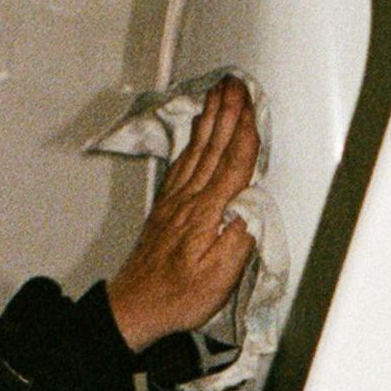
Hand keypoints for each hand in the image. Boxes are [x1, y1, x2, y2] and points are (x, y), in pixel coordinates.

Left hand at [107, 76, 259, 351]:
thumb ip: (238, 239)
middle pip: (213, 147)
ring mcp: (176, 201)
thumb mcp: (221, 277)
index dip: (244, 133)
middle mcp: (190, 199)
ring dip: (210, 120)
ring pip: (197, 150)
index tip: (252, 106)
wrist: (137, 306)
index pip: (232, 165)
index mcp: (207, 214)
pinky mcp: (167, 207)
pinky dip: (193, 141)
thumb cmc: (181, 296)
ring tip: (218, 96)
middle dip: (227, 112)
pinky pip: (183, 163)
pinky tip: (197, 133)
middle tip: (234, 84)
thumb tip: (251, 206)